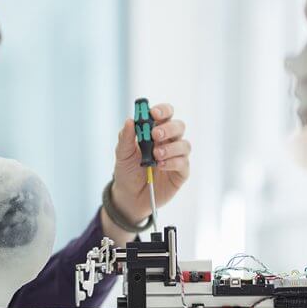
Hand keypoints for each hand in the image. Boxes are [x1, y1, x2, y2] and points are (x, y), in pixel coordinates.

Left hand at [111, 103, 190, 222]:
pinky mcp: (181, 172)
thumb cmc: (127, 171)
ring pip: (184, 144)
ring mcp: (176, 156)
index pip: (165, 114)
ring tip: (156, 155)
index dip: (162, 110)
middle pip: (178, 126)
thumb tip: (130, 121)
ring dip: (170, 148)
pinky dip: (173, 162)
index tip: (153, 113)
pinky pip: (183, 163)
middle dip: (168, 128)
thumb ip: (126, 138)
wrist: (129, 196)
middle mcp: (169, 141)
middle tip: (155, 135)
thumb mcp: (122, 154)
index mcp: (155, 131)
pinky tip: (161, 166)